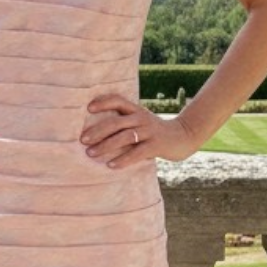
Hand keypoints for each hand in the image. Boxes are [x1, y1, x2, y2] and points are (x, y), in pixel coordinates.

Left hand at [80, 93, 199, 170]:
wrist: (183, 137)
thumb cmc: (154, 132)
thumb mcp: (141, 122)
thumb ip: (124, 123)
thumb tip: (96, 132)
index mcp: (136, 110)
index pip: (118, 100)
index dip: (103, 102)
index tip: (88, 108)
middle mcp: (141, 118)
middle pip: (116, 122)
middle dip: (97, 131)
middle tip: (82, 140)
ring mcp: (149, 131)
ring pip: (124, 137)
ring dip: (105, 146)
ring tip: (91, 154)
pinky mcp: (156, 145)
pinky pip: (137, 152)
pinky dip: (123, 159)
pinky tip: (111, 165)